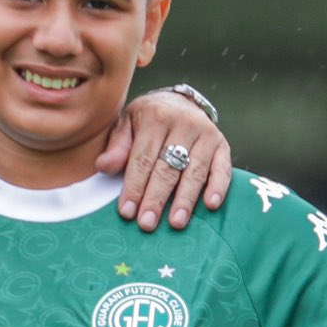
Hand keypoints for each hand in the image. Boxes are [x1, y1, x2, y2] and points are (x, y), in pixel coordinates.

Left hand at [98, 90, 230, 231]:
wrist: (179, 102)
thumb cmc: (148, 120)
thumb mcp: (127, 124)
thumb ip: (117, 146)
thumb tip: (103, 166)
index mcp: (155, 117)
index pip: (143, 159)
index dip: (134, 186)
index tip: (127, 212)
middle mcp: (183, 124)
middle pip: (167, 168)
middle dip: (156, 198)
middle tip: (147, 223)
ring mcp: (206, 134)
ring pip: (194, 171)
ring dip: (185, 199)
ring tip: (175, 223)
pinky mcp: (223, 145)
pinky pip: (222, 168)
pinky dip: (219, 187)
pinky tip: (211, 205)